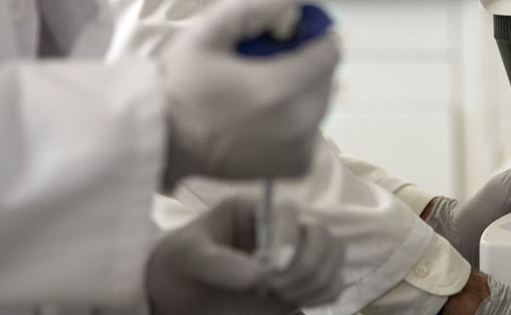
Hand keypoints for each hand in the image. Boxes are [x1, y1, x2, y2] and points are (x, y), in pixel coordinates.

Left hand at [145, 195, 345, 314]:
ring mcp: (293, 255)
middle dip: (307, 263)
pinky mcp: (300, 282)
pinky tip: (297, 300)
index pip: (287, 212)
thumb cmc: (178, 264)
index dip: (288, 238)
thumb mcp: (186, 257)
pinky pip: (333, 282)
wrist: (177, 293)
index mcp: (253, 210)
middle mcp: (279, 229)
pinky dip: (325, 292)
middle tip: (276, 286)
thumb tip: (256, 275)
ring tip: (283, 294)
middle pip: (321, 233)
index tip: (273, 268)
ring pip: (334, 254)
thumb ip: (216, 262)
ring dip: (317, 278)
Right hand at [158, 0, 339, 186]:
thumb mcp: (204, 32)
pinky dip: (296, 118)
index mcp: (281, 88)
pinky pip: (312, 129)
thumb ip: (250, 6)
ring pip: (320, 102)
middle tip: (259, 65)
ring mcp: (300, 149)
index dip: (306, 38)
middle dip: (302, 64)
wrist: (163, 140)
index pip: (329, 51)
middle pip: (326, 77)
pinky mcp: (296, 167)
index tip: (275, 39)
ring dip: (300, 91)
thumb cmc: (180, 84)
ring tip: (256, 91)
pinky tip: (262, 115)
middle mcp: (300, 123)